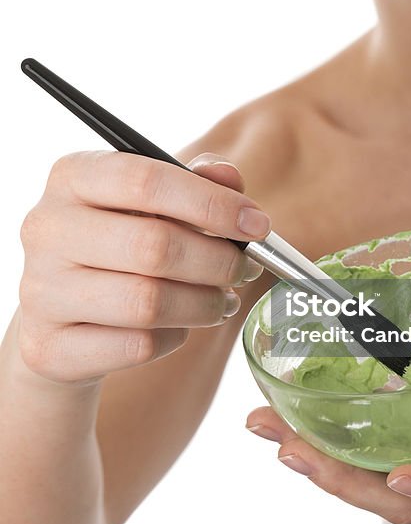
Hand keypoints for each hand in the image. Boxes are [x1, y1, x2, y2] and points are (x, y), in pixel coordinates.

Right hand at [17, 151, 269, 385]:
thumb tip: (229, 177)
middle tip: (246, 269)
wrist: (64, 315)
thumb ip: (196, 182)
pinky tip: (179, 327)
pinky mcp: (49, 347)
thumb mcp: (155, 203)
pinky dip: (173, 338)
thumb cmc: (122, 243)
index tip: (257, 225)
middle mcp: (46, 228)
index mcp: (72, 176)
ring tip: (222, 300)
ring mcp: (41, 290)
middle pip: (153, 246)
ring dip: (203, 304)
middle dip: (217, 262)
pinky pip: (136, 346)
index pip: (147, 180)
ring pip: (148, 303)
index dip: (211, 204)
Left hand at [245, 267, 410, 523]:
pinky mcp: (410, 426)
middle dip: (348, 481)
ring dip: (320, 460)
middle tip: (295, 449)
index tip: (402, 477)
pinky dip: (321, 434)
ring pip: (374, 477)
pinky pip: (364, 445)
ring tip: (271, 432)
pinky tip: (281, 413)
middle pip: (406, 496)